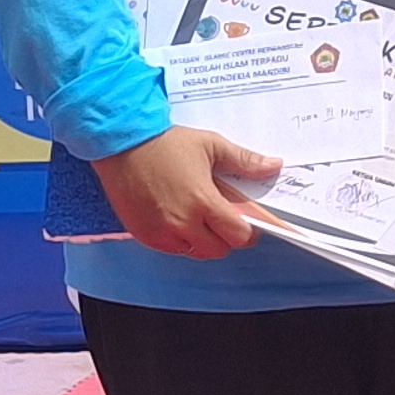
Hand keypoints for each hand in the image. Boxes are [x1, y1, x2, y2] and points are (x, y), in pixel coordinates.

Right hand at [95, 126, 281, 256]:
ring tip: (201, 217)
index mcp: (203, 202)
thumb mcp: (211, 145)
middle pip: (218, 250)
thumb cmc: (165, 142)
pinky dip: (180, 240)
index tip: (249, 223)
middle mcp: (182, 223)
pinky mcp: (144, 234)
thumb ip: (244, 161)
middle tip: (225, 219)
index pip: (238, 235)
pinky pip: (171, 249)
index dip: (248, 231)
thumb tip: (273, 166)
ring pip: (195, 252)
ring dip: (203, 241)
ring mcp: (161, 232)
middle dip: (227, 237)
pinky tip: (179, 219)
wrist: (121, 142)